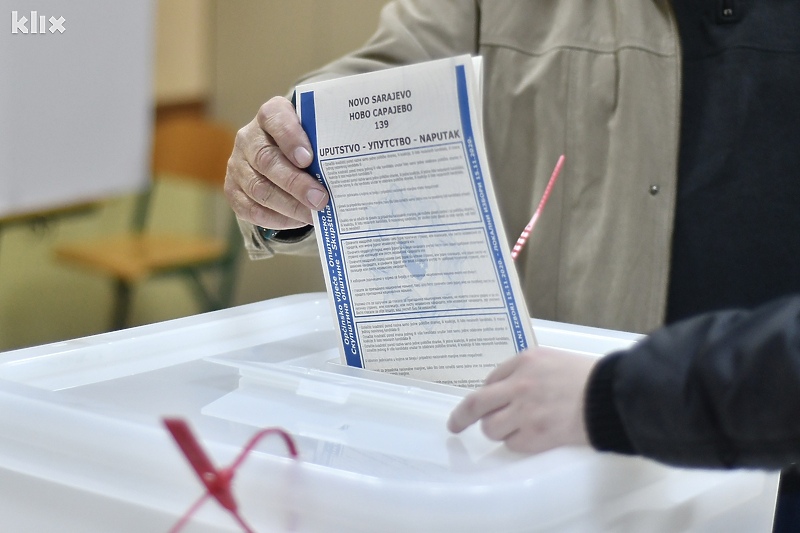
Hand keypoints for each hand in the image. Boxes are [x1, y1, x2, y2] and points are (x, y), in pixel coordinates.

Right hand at [224, 96, 329, 229]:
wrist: (280, 155)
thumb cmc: (305, 144)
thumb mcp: (313, 134)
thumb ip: (323, 145)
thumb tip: (344, 171)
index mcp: (270, 116)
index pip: (276, 119)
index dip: (290, 138)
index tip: (308, 158)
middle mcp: (249, 138)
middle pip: (267, 161)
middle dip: (295, 183)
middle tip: (320, 199)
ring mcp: (238, 164)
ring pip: (259, 189)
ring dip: (288, 206)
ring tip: (312, 215)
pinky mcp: (233, 189)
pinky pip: (250, 209)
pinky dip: (275, 218)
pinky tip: (296, 221)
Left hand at [447, 347, 597, 453]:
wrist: (611, 398)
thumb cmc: (589, 378)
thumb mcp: (554, 360)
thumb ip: (528, 371)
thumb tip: (506, 388)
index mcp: (524, 362)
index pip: (491, 380)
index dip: (487, 393)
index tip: (482, 402)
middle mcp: (518, 385)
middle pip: (475, 403)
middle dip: (460, 417)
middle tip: (454, 425)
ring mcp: (524, 412)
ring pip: (491, 427)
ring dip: (498, 430)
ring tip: (516, 428)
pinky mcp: (534, 435)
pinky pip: (512, 444)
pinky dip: (518, 442)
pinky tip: (533, 436)